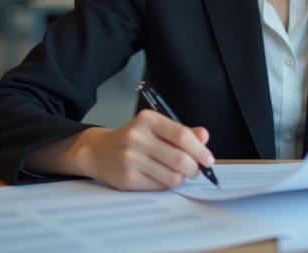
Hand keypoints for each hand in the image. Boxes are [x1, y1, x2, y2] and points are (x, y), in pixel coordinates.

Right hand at [71, 110, 213, 190]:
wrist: (99, 151)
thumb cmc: (134, 138)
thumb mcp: (156, 127)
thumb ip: (182, 131)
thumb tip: (204, 136)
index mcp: (148, 120)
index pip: (182, 135)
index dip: (200, 150)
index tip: (208, 159)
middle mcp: (137, 137)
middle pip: (180, 159)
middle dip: (194, 168)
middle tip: (196, 169)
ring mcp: (130, 159)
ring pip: (172, 176)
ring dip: (181, 177)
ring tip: (178, 173)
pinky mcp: (127, 178)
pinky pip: (159, 186)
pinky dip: (167, 184)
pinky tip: (162, 176)